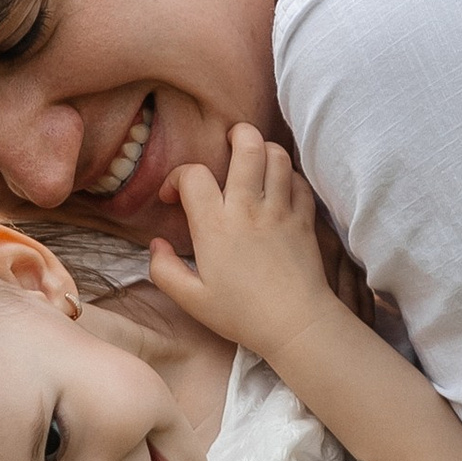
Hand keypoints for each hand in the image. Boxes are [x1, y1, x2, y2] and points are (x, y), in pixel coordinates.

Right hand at [145, 126, 341, 364]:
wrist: (296, 326)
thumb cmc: (242, 315)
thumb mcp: (191, 300)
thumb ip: (163, 270)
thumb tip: (157, 244)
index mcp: (215, 226)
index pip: (194, 175)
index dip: (178, 177)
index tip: (175, 197)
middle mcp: (248, 209)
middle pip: (246, 145)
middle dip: (235, 134)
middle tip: (228, 144)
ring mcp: (280, 210)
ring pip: (277, 155)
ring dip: (263, 150)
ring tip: (253, 161)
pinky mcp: (305, 219)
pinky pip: (299, 181)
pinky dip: (289, 176)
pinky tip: (278, 188)